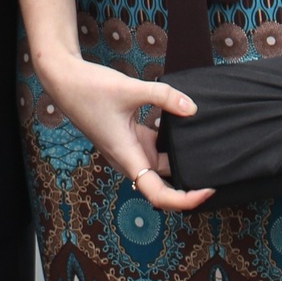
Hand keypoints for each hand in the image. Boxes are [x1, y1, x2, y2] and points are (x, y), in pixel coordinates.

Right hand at [34, 50, 212, 211]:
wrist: (64, 80)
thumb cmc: (90, 88)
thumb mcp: (130, 88)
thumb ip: (163, 96)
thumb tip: (192, 108)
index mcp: (127, 156)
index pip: (158, 194)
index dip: (184, 200)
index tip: (206, 191)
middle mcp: (129, 158)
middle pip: (163, 181)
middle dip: (188, 177)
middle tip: (217, 165)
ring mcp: (128, 147)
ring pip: (159, 162)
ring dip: (178, 156)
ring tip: (205, 144)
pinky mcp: (128, 135)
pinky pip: (154, 145)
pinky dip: (168, 138)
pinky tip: (182, 121)